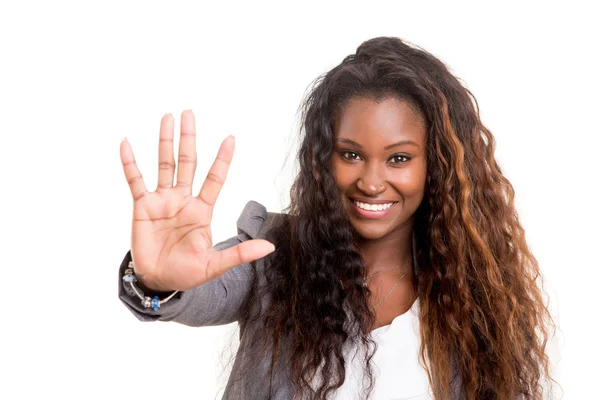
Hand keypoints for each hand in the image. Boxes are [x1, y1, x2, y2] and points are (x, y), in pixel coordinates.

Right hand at [119, 110, 274, 291]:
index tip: (230, 138)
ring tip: (167, 117)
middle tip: (189, 113)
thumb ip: (240, 254)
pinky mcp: (142, 206)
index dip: (222, 159)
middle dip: (189, 138)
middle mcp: (183, 200)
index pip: (214, 179)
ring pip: (164, 165)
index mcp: (202, 210)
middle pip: (188, 162)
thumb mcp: (215, 265)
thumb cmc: (188, 272)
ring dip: (165, 141)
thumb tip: (270, 247)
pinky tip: (126, 144)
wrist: (159, 281)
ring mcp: (162, 200)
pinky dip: (130, 163)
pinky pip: (135, 181)